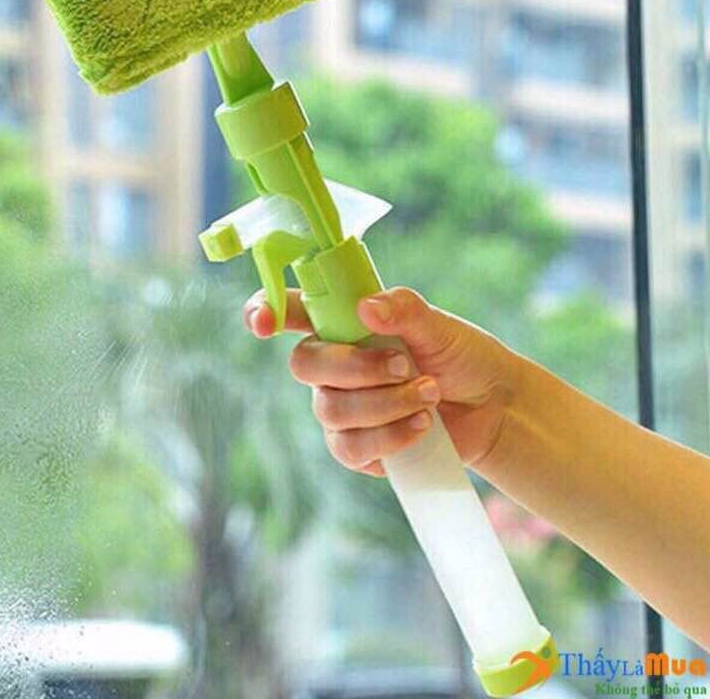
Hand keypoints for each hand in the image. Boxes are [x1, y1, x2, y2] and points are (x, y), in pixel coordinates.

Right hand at [243, 286, 518, 475]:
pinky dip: (390, 436)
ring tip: (429, 394)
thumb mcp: (440, 326)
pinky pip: (351, 447)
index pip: (289, 309)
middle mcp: (332, 362)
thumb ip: (405, 310)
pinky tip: (421, 426)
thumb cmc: (460, 355)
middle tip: (405, 365)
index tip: (262, 325)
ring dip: (386, 402)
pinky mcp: (356, 447)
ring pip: (331, 409)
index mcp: (342, 321)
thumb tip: (366, 308)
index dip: (262, 310)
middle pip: (303, 363)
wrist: (492, 407)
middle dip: (354, 366)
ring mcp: (339, 406)